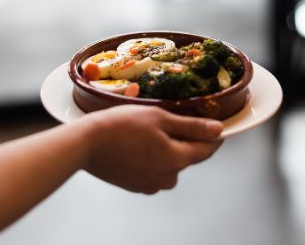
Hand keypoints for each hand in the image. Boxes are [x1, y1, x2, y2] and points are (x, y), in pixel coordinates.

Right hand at [79, 105, 222, 193]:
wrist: (85, 143)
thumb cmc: (120, 125)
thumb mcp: (160, 118)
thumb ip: (192, 126)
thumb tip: (219, 131)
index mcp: (176, 160)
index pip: (207, 150)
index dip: (213, 135)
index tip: (214, 122)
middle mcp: (166, 178)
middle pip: (186, 157)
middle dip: (182, 139)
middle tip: (168, 119)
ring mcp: (150, 185)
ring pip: (169, 164)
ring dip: (165, 149)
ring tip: (147, 131)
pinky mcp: (136, 186)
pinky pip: (153, 171)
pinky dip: (150, 158)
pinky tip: (136, 144)